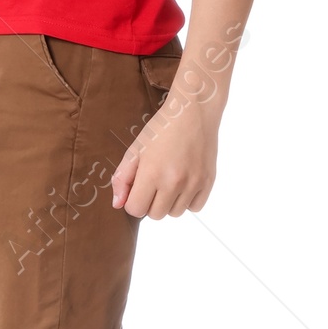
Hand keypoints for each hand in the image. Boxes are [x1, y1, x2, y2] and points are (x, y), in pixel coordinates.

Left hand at [111, 89, 218, 217]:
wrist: (193, 113)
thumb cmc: (161, 129)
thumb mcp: (135, 150)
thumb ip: (122, 179)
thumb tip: (118, 204)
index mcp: (152, 174)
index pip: (136, 210)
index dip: (132, 201)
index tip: (136, 189)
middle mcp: (174, 182)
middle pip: (155, 215)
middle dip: (149, 203)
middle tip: (152, 184)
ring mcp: (194, 183)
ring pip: (175, 213)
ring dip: (168, 203)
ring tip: (168, 182)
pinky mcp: (209, 182)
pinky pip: (195, 207)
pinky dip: (188, 201)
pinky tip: (183, 184)